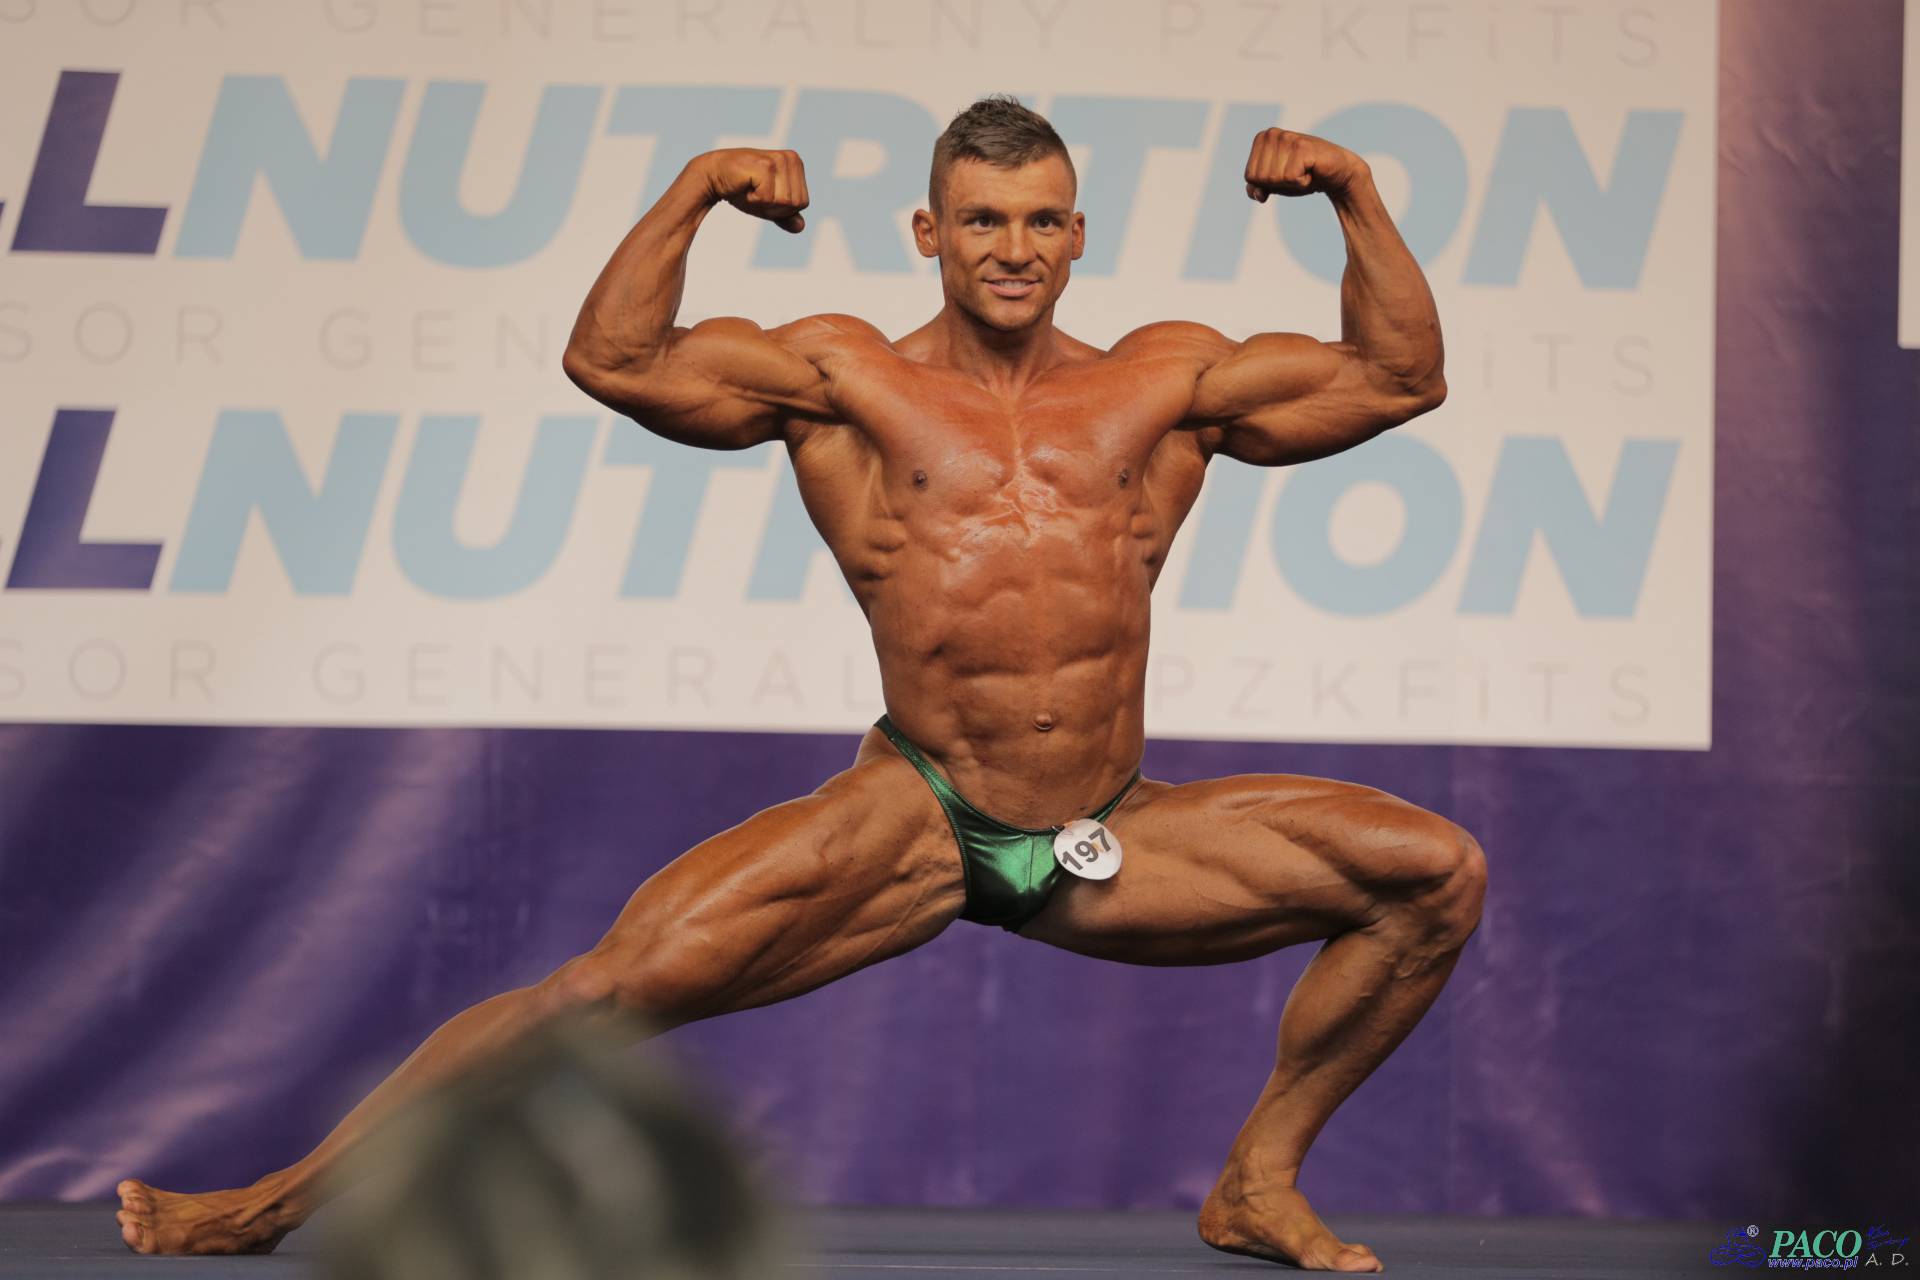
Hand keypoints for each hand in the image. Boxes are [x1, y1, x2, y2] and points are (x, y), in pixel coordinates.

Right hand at [698, 148, 808, 232]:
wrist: (713, 176)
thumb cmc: (741, 190)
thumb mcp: (768, 206)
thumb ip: (785, 216)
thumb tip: (800, 227)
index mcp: (796, 164)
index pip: (802, 203)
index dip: (782, 209)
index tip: (764, 195)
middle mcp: (791, 158)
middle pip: (795, 203)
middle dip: (774, 207)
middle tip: (756, 192)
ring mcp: (779, 160)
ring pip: (785, 202)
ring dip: (764, 204)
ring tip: (751, 188)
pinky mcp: (765, 165)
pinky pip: (768, 198)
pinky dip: (754, 199)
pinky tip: (745, 186)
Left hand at [1242, 129, 1366, 201]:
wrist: (1335, 173)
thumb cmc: (1303, 175)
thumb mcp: (1275, 183)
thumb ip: (1258, 187)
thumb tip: (1255, 193)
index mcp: (1261, 139)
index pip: (1250, 176)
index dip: (1267, 184)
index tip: (1285, 174)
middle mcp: (1272, 134)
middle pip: (1260, 178)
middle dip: (1279, 184)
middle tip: (1296, 173)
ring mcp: (1287, 138)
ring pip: (1274, 178)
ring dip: (1291, 183)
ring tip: (1304, 171)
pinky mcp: (1302, 147)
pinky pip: (1290, 178)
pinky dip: (1302, 182)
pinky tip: (1312, 171)